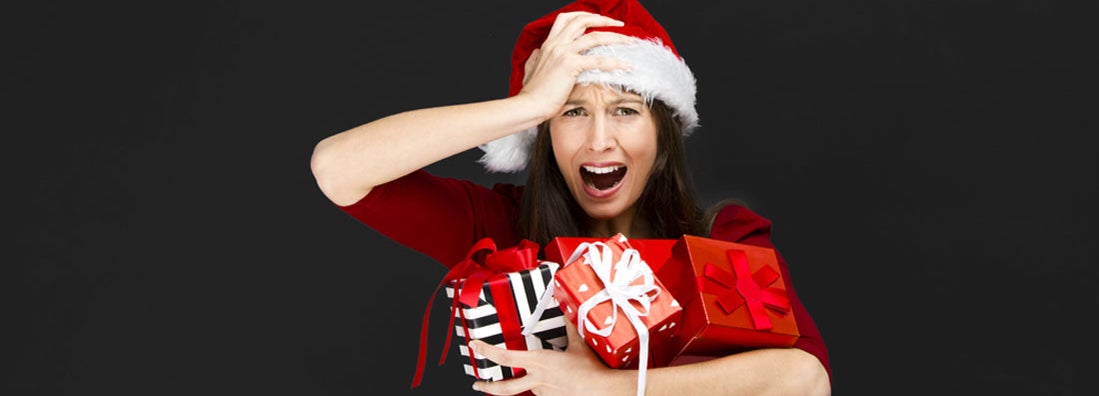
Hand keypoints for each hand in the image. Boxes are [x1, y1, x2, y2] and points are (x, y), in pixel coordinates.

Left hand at [469, 319, 630, 395]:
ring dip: (523, 383)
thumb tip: (565, 309)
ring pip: (525, 388)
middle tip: (477, 383)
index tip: (475, 345)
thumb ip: (568, 327)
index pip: (505, 357)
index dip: (487, 351)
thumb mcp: (577, 344)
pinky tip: (554, 383)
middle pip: (504, 387)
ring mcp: (543, 393)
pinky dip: (543, 386)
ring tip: (528, 380)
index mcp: (539, 362)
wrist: (600, 391)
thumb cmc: (589, 370)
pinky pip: (542, 392)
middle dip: (487, 386)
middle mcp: (537, 379)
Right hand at [518, 11, 635, 119]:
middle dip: (604, 19)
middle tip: (619, 25)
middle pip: (583, 20)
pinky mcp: (570, 66)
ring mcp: (563, 53)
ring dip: (616, 37)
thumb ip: (535, 59)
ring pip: (595, 37)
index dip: (585, 16)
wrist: (528, 106)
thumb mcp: (530, 70)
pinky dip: (615, 62)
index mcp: (548, 44)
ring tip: (629, 41)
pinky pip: (598, 60)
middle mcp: (556, 44)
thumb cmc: (532, 93)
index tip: (599, 20)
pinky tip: (625, 66)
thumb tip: (536, 53)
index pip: (567, 19)